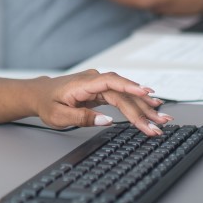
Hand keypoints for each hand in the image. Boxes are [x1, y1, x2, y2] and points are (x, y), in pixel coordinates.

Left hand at [31, 69, 171, 135]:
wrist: (39, 94)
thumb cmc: (47, 103)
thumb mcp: (59, 116)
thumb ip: (82, 118)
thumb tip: (107, 121)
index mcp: (84, 83)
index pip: (111, 82)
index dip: (130, 87)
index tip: (147, 93)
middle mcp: (95, 80)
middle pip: (124, 93)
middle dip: (143, 108)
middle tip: (159, 123)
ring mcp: (100, 85)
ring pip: (127, 95)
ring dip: (145, 107)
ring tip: (162, 118)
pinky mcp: (103, 91)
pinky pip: (123, 97)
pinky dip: (138, 105)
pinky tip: (152, 108)